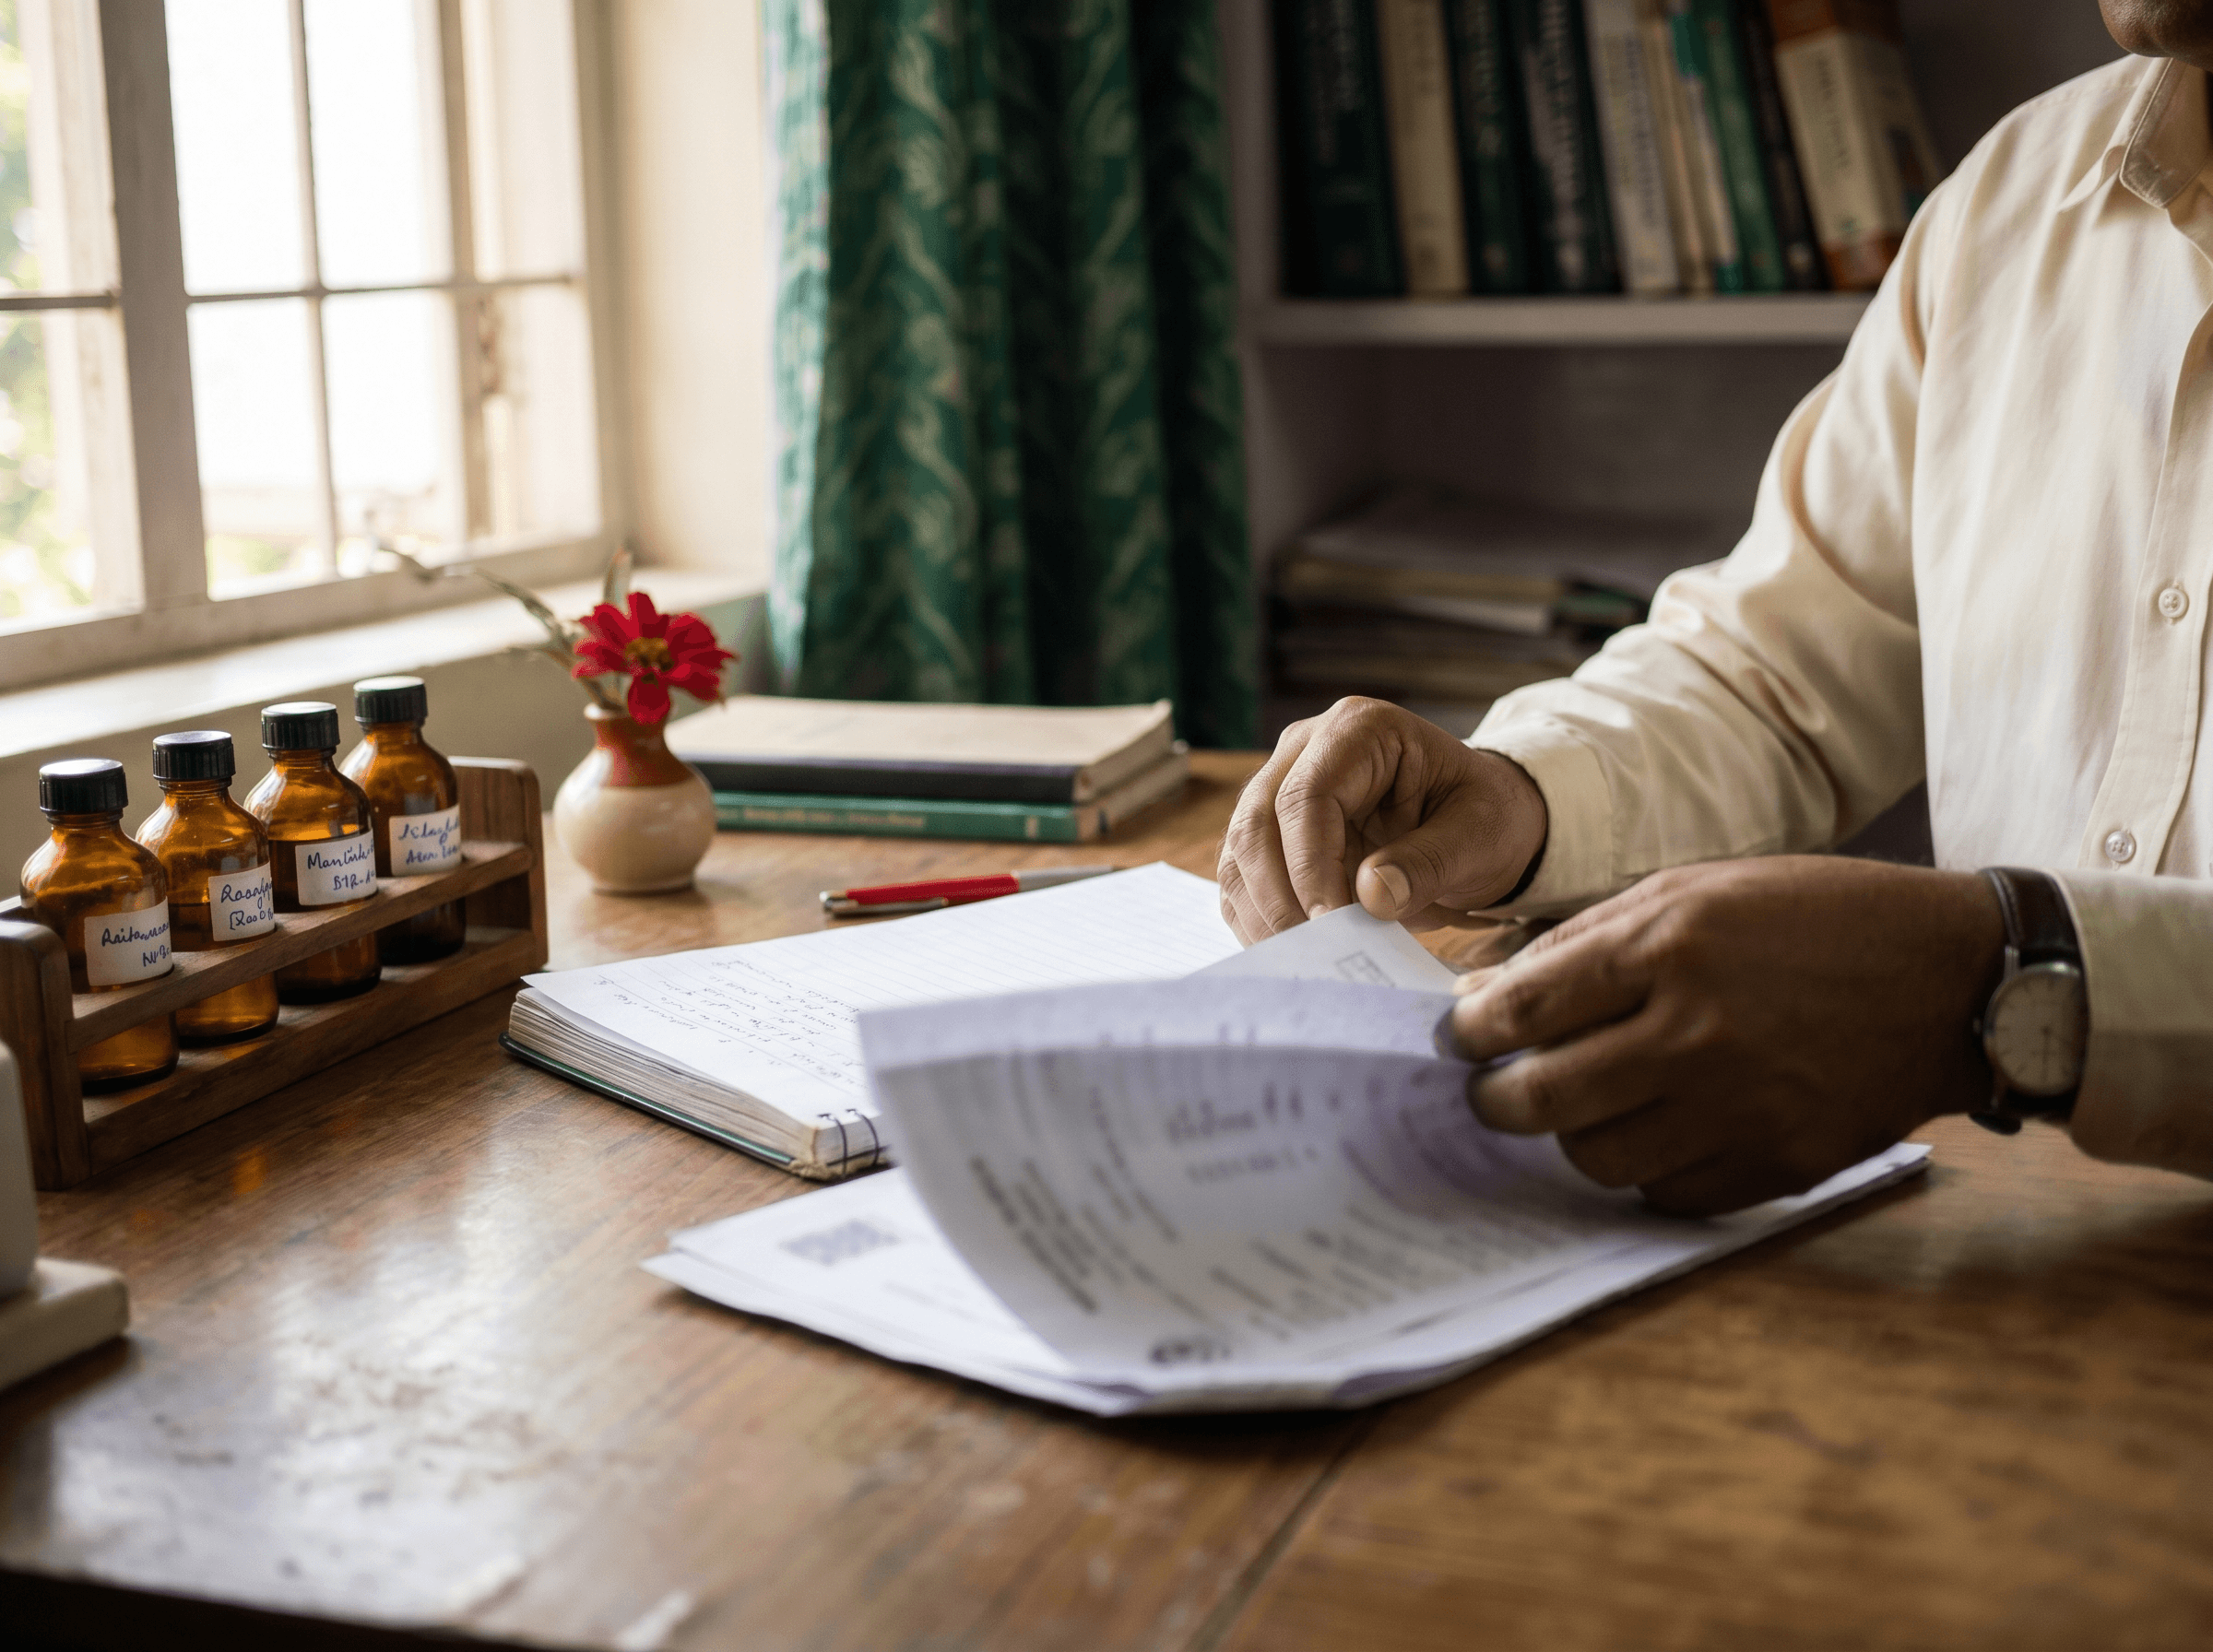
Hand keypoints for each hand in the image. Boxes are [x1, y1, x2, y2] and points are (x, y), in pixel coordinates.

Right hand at [1217, 698, 1547, 942]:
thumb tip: (1370, 896)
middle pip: (1258, 821)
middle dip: (1279, 896)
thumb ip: (1429, 862)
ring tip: (1303, 960)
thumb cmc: (1482, 818)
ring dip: (1263, 913)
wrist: (1473, 826)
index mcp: (1359, 730)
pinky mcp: (1269, 834)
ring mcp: (1279, 788)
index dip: (1311, 864)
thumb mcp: (1479, 836)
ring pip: (1240, 852)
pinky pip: (1242, 878)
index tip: (1332, 923)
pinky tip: (1290, 952)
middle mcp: (1305, 749)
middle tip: (1313, 953)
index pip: (1307, 795)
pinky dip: (1258, 920)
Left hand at [1450, 856, 2005, 1215]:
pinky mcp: (1778, 1165)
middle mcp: (1697, 1033)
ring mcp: (1740, 1109)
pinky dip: (1644, 1171)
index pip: (1524, 1010)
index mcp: (1669, 947)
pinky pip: (1666, 1195)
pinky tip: (1655, 1132)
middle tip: (1492, 1092)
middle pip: (1542, 1099)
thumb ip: (1587, 943)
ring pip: (1596, 1158)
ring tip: (1581, 1108)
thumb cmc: (1814, 920)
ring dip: (1571, 1137)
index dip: (1474, 1032)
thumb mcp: (1697, 892)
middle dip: (1496, 1100)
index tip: (1462, 1039)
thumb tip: (1488, 996)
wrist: (1951, 980)